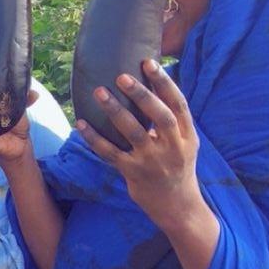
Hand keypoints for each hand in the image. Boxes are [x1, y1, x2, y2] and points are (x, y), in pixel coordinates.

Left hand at [77, 59, 202, 228]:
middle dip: (142, 95)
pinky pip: (110, 153)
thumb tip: (147, 86)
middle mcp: (173, 147)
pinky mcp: (133, 173)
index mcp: (187, 135)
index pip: (178, 105)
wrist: (177, 206)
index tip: (149, 62)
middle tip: (122, 76)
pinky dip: (94, 138)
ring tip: (99, 92)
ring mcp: (153, 161)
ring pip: (133, 133)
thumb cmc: (176, 166)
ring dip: (115, 111)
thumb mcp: (184, 143)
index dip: (165, 83)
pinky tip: (80, 124)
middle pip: (160, 117)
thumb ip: (171, 121)